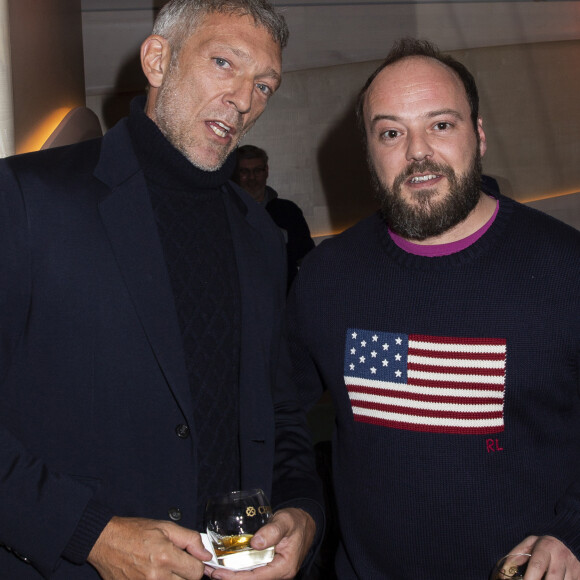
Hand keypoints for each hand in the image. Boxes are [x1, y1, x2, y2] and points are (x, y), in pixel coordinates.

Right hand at [87, 516, 211, 578]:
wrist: (105, 541)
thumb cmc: (134, 532)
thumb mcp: (166, 527)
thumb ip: (190, 539)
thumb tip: (206, 555)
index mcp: (165, 557)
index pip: (196, 572)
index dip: (197, 564)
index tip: (191, 559)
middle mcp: (156, 577)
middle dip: (185, 573)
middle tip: (176, 561)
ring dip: (173, 579)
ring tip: (164, 567)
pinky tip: (155, 574)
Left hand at [204, 508, 315, 579]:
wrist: (305, 522)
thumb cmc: (296, 521)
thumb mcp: (285, 522)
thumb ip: (272, 531)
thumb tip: (256, 543)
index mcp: (284, 567)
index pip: (256, 577)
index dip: (236, 578)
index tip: (219, 573)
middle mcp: (278, 573)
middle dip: (229, 578)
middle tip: (209, 571)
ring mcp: (273, 570)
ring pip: (249, 576)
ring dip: (231, 574)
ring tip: (212, 568)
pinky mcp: (268, 565)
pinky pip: (251, 570)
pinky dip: (237, 567)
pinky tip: (225, 563)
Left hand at [509, 535, 579, 578]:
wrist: (567, 540)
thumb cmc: (543, 544)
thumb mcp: (529, 543)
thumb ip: (516, 555)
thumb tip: (504, 570)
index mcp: (546, 547)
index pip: (538, 565)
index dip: (531, 577)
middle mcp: (561, 557)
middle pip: (553, 578)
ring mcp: (573, 568)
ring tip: (543, 579)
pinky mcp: (579, 575)